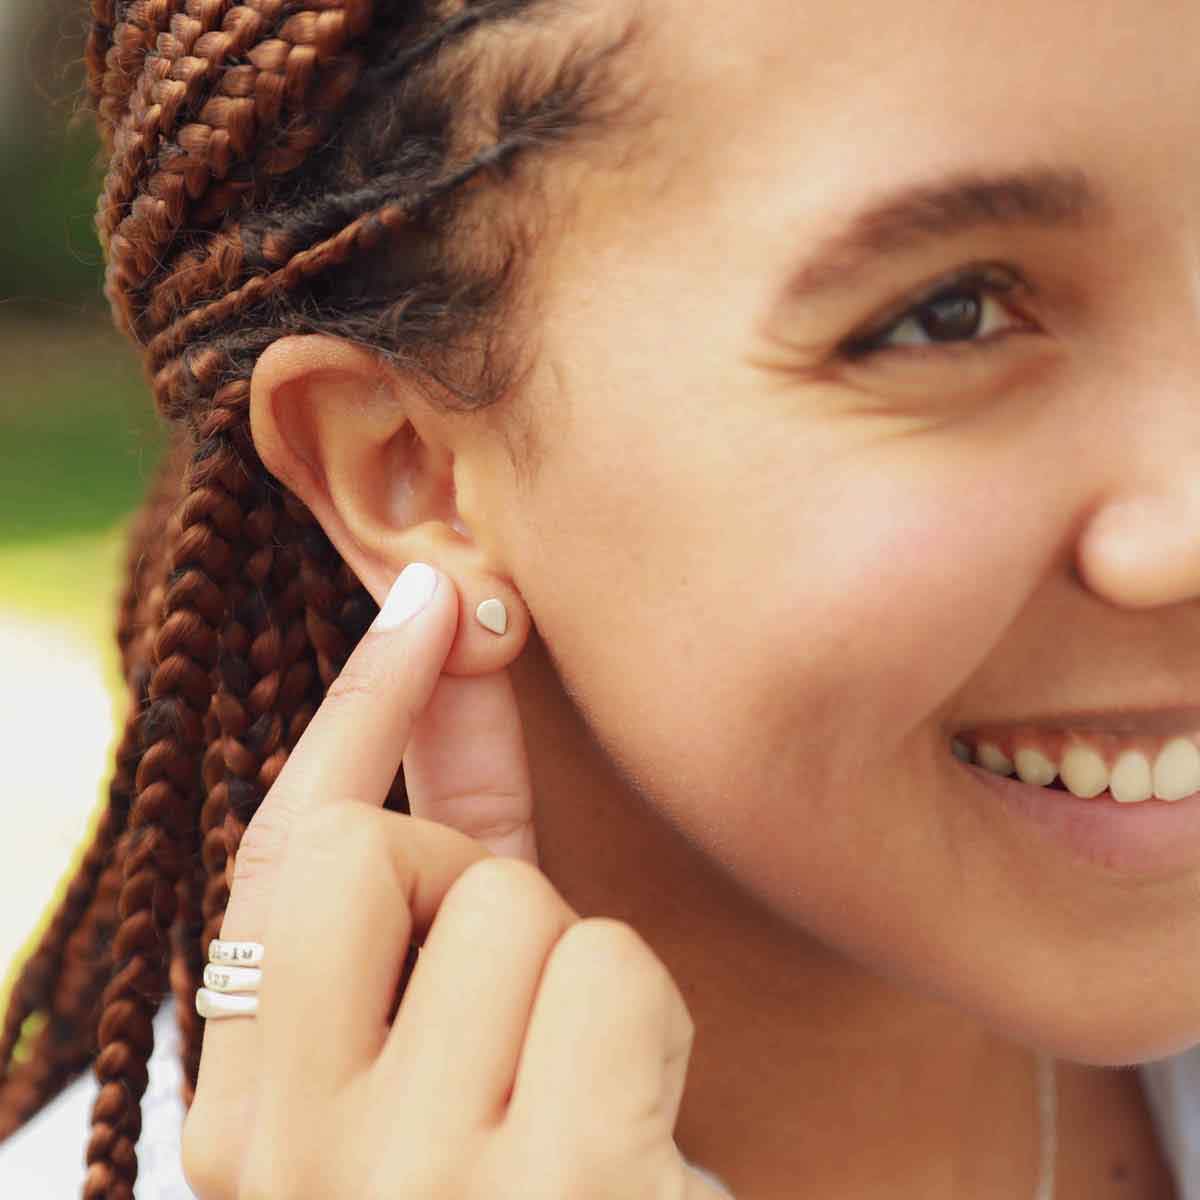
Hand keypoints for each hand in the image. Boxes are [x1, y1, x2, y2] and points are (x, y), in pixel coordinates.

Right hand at [181, 565, 727, 1198]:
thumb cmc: (523, 1199)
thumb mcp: (447, 1052)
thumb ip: (437, 865)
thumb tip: (452, 651)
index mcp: (246, 1134)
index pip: (277, 861)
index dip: (356, 712)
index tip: (426, 595)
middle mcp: (292, 1167)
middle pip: (380, 858)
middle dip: (472, 880)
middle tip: (512, 1001)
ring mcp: (416, 1189)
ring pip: (520, 905)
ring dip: (579, 979)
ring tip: (581, 1103)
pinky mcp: (558, 1195)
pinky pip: (614, 972)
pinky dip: (649, 1029)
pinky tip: (637, 1140)